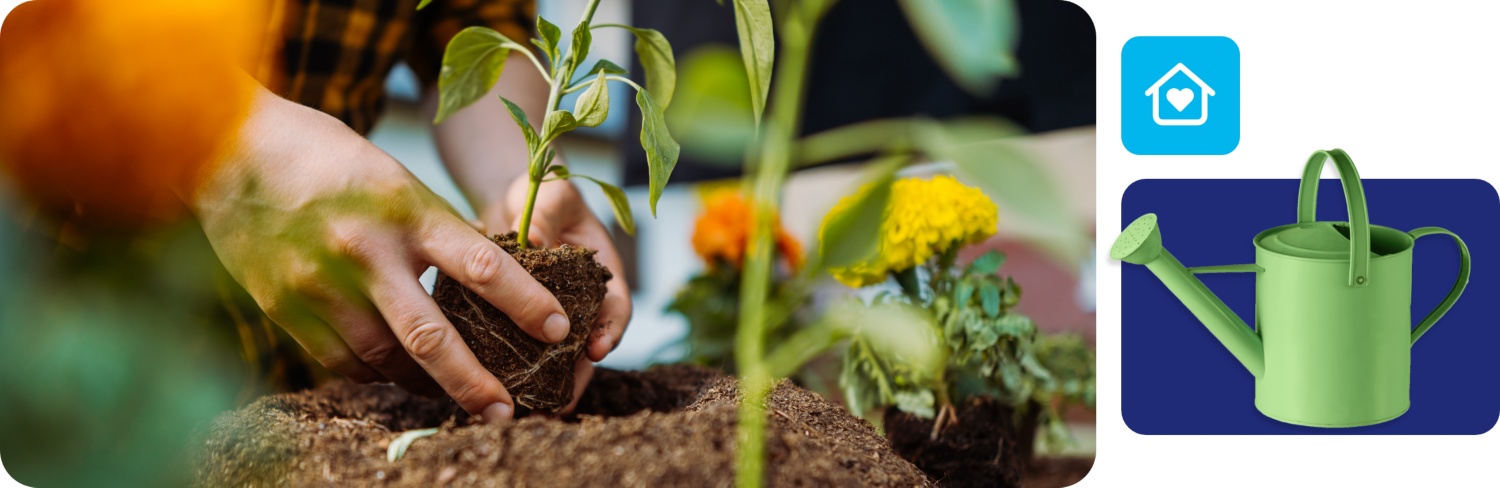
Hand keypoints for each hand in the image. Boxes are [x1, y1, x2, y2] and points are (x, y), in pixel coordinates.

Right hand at [191, 88, 568, 421]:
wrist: (229, 148)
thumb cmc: (329, 160)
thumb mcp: (396, 181)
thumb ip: (436, 233)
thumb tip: (486, 288)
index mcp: (406, 211)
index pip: (482, 265)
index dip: (525, 303)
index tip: (558, 330)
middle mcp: (365, 252)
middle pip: (431, 336)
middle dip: (474, 382)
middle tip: (506, 410)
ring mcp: (320, 284)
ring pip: (386, 359)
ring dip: (427, 384)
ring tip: (458, 394)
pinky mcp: (285, 307)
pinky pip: (342, 360)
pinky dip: (377, 372)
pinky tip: (398, 373)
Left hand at [482, 177, 631, 413]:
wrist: (514, 199)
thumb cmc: (544, 192)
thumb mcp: (552, 195)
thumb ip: (548, 216)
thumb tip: (531, 240)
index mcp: (603, 274)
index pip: (616, 308)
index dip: (610, 332)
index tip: (596, 350)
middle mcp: (582, 303)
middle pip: (586, 347)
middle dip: (575, 377)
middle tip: (560, 402)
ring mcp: (553, 317)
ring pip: (555, 358)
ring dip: (546, 385)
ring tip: (532, 411)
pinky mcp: (521, 324)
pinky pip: (522, 352)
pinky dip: (515, 372)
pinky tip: (498, 392)